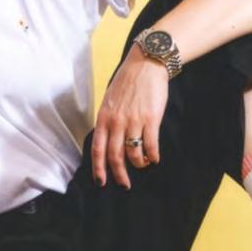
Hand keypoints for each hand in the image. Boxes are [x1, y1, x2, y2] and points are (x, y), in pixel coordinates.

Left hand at [91, 43, 169, 188]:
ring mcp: (133, 121)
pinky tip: (154, 158)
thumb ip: (107, 120)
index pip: (97, 148)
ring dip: (138, 164)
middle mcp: (116, 121)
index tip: (101, 182)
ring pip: (134, 153)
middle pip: (115, 155)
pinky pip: (151, 145)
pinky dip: (152, 156)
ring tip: (142, 164)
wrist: (145, 65)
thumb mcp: (109, 100)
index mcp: (104, 117)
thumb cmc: (126, 82)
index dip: (98, 168)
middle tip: (124, 184)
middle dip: (119, 174)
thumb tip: (106, 141)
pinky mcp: (151, 119)